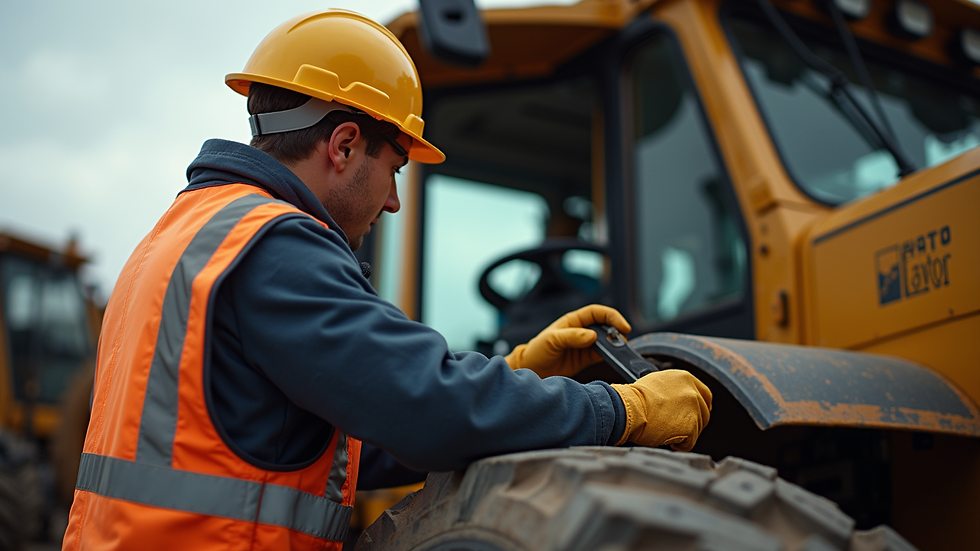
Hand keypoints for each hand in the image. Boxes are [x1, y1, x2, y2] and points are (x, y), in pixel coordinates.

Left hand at [504, 304, 630, 377]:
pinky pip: (602, 355)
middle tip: (623, 340)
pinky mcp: (586, 359)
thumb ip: (572, 337)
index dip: (612, 316)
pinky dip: (610, 356)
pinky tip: (615, 359)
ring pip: (606, 341)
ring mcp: (585, 345)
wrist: (532, 370)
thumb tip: (592, 336)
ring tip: (621, 350)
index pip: (597, 313)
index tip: (623, 326)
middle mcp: (582, 331)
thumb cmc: (538, 351)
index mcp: (573, 321)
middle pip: (605, 326)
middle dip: (617, 331)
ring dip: (615, 345)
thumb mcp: (552, 340)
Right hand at [611, 370, 711, 450]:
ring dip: (683, 434)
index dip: (702, 406)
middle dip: (692, 423)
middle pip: (704, 413)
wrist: (628, 409)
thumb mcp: (658, 383)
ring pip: (697, 429)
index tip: (697, 414)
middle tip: (676, 428)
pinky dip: (680, 445)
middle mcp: (693, 392)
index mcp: (685, 379)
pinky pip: (690, 443)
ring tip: (665, 432)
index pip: (705, 394)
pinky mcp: (691, 427)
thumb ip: (674, 389)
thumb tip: (677, 400)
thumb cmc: (634, 399)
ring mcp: (694, 409)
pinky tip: (667, 440)